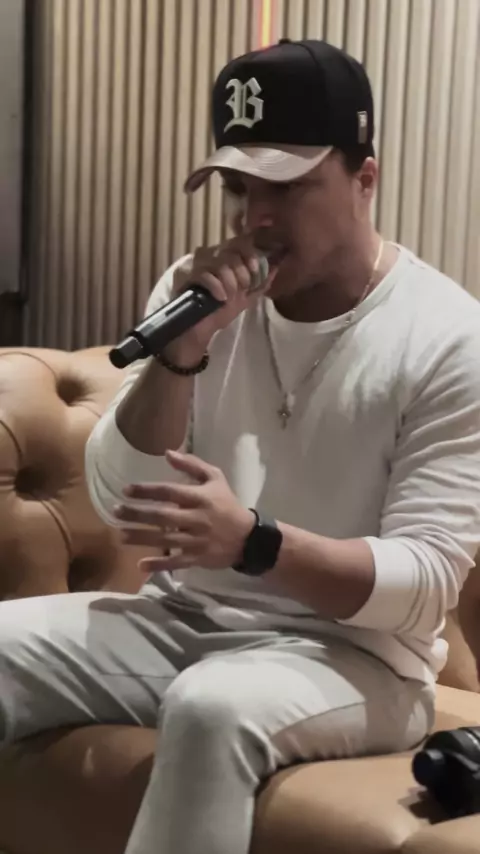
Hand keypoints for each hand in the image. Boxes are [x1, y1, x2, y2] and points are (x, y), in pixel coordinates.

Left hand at [113, 450, 254, 571]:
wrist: (248, 537)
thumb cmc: (227, 504)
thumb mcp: (215, 478)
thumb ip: (192, 465)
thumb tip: (167, 453)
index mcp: (200, 498)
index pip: (169, 492)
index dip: (147, 490)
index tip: (126, 490)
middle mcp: (197, 519)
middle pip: (162, 516)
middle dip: (137, 514)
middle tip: (115, 511)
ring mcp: (197, 541)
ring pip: (165, 540)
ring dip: (141, 538)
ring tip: (120, 535)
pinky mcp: (197, 558)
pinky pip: (176, 562)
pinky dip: (159, 564)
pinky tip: (141, 565)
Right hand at [166, 234, 277, 361]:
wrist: (200, 330)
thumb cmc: (220, 312)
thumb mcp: (246, 298)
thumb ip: (261, 283)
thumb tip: (277, 266)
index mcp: (225, 258)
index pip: (239, 241)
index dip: (249, 253)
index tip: (255, 269)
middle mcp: (209, 256)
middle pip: (230, 251)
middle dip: (241, 273)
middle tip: (241, 289)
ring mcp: (195, 264)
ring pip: (218, 262)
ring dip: (229, 281)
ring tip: (228, 297)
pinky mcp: (183, 275)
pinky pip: (203, 274)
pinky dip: (215, 286)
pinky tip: (220, 298)